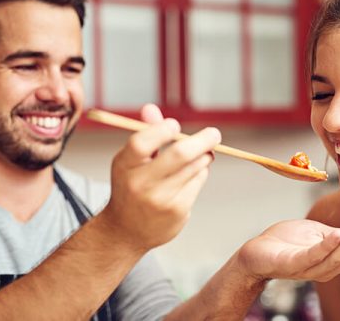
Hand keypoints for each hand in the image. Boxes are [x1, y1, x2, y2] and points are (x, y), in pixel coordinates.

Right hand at [104, 104, 220, 251]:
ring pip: (194, 167)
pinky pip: (198, 181)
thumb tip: (150, 108)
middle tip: (214, 134)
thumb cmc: (132, 186)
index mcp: (125, 165)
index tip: (174, 125)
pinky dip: (200, 172)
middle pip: (178, 155)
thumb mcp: (131, 160)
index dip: (161, 130)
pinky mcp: (177, 211)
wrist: (126, 230)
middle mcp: (140, 183)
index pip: (141, 143)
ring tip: (201, 154)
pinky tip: (191, 175)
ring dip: (203, 156)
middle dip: (202, 140)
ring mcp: (160, 199)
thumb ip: (145, 134)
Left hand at [236, 219, 339, 282]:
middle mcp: (322, 269)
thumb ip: (337, 233)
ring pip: (334, 258)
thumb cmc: (286, 242)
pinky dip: (327, 246)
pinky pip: (313, 256)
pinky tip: (337, 233)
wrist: (256, 251)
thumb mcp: (317, 233)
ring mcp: (307, 269)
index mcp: (330, 261)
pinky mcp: (292, 264)